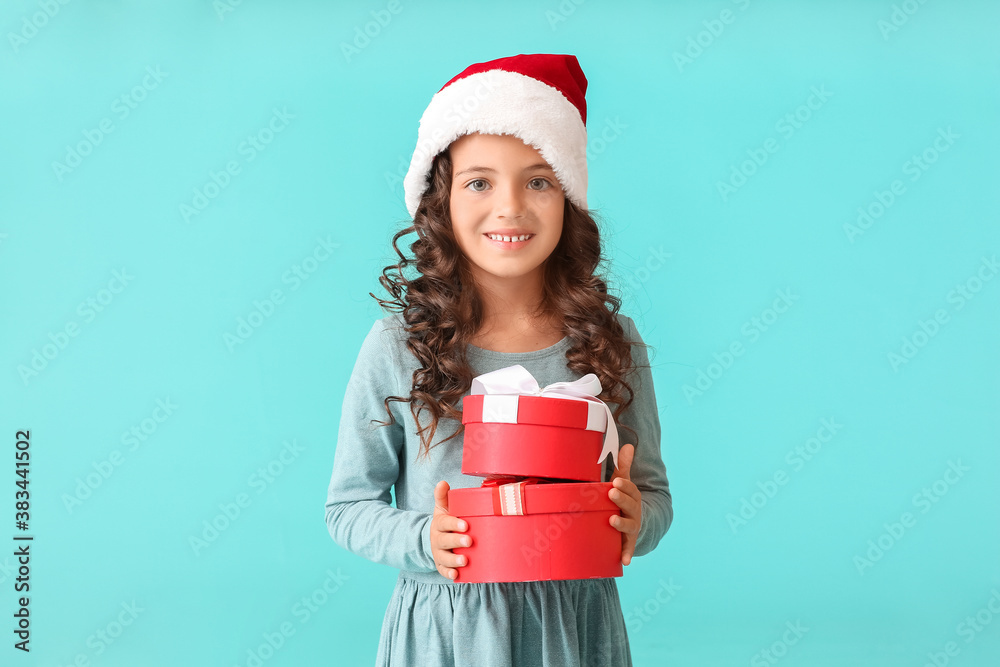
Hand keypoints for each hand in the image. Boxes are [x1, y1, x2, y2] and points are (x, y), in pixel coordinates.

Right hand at [430, 480, 471, 580]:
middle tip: (469, 541)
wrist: (436, 537)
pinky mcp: (441, 565)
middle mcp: (437, 539)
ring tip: (464, 561)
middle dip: (456, 541)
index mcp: (439, 523)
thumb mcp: (443, 508)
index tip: (465, 525)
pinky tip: (456, 575)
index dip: (454, 524)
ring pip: (444, 557)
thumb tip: (442, 482)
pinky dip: (448, 573)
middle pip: (445, 541)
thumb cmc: (446, 521)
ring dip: (454, 560)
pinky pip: (443, 570)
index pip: (445, 523)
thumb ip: (443, 496)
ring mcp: (439, 553)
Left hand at [609, 443, 641, 565]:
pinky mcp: (628, 540)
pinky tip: (624, 561)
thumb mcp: (624, 482)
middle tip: (611, 493)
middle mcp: (634, 511)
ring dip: (621, 524)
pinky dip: (626, 554)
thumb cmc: (624, 499)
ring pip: (628, 525)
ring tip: (611, 521)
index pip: (630, 489)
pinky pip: (627, 548)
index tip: (616, 481)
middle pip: (629, 505)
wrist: (638, 522)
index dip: (624, 485)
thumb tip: (627, 444)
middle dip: (621, 499)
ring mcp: (632, 526)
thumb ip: (624, 466)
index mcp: (632, 496)